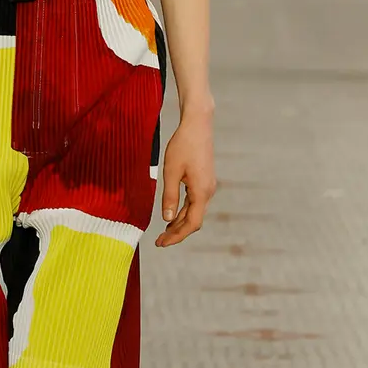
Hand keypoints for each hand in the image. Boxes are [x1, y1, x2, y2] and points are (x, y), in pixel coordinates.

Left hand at [154, 113, 216, 247]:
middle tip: (159, 241)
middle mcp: (208, 191)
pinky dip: (183, 211)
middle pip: (194, 221)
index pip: (191, 223)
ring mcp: (208, 186)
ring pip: (195, 212)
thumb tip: (166, 219)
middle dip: (177, 233)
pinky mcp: (205, 180)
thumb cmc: (183, 145)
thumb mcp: (171, 171)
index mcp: (201, 192)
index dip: (176, 236)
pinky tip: (172, 214)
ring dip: (180, 223)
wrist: (198, 124)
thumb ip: (169, 196)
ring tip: (163, 231)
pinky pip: (195, 202)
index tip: (161, 243)